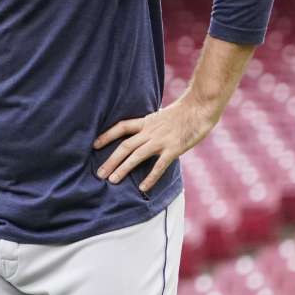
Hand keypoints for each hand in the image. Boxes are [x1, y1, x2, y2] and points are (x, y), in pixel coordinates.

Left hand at [93, 98, 216, 193]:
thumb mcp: (162, 115)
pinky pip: (159, 165)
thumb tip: (145, 133)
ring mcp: (161, 140)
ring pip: (136, 156)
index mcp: (146, 122)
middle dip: (110, 160)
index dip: (107, 135)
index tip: (94, 145)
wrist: (200, 106)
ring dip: (123, 168)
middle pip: (125, 146)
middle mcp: (150, 131)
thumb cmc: (185, 111)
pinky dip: (150, 177)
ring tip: (112, 181)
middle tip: (99, 174)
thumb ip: (153, 125)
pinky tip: (142, 188)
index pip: (121, 127)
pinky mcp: (174, 149)